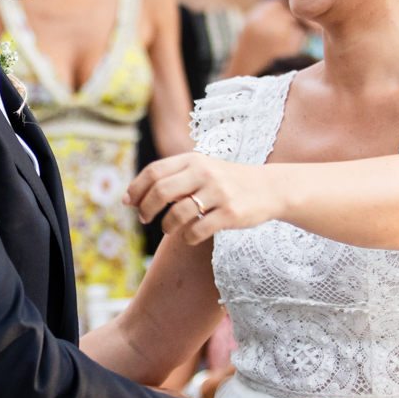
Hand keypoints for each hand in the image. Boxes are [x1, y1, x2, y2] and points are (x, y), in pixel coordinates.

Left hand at [128, 153, 276, 243]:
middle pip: (161, 191)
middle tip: (144, 219)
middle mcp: (204, 172)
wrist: (270, 188)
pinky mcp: (230, 213)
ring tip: (168, 229)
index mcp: (193, 160)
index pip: (154, 171)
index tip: (128, 202)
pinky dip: (187, 238)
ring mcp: (218, 193)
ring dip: (166, 226)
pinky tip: (189, 237)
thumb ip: (174, 177)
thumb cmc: (228, 181)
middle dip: (146, 209)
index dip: (136, 188)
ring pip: (177, 214)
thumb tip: (135, 197)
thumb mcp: (203, 169)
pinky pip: (197, 230)